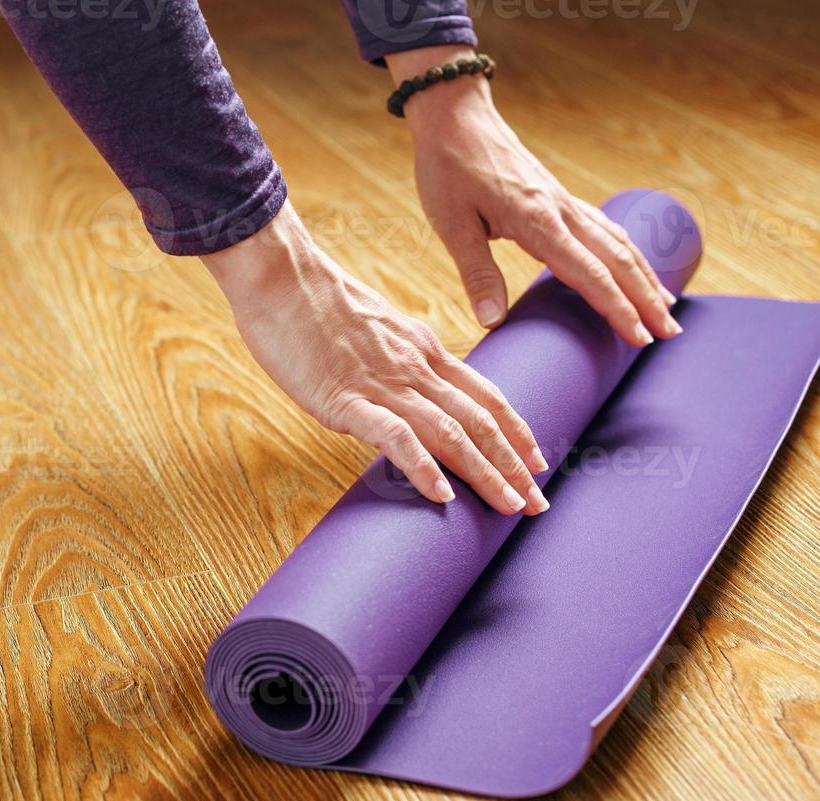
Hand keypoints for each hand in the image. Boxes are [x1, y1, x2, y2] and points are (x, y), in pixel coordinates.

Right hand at [201, 202, 549, 514]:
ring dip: (486, 472)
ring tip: (510, 505)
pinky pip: (396, 437)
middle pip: (480, 420)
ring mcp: (384, 384)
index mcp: (424, 350)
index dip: (516, 430)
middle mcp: (416, 368)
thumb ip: (395, 359)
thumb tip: (405, 388)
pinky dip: (424, 468)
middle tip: (537, 503)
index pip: (485, 394)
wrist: (281, 276)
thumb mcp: (374, 330)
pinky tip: (442, 495)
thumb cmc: (315, 303)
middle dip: (514, 465)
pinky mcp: (348, 400)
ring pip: (452, 431)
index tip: (537, 461)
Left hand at [386, 45, 679, 346]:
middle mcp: (562, 211)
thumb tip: (492, 322)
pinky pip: (606, 228)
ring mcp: (565, 202)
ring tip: (667, 307)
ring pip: (619, 243)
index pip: (589, 274)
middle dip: (646, 300)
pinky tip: (636, 267)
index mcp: (537, 221)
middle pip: (618, 260)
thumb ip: (477, 274)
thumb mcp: (451, 225)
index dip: (617, 308)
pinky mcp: (560, 198)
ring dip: (646, 277)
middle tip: (670, 334)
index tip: (639, 338)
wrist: (456, 115)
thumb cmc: (449, 168)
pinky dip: (628, 253)